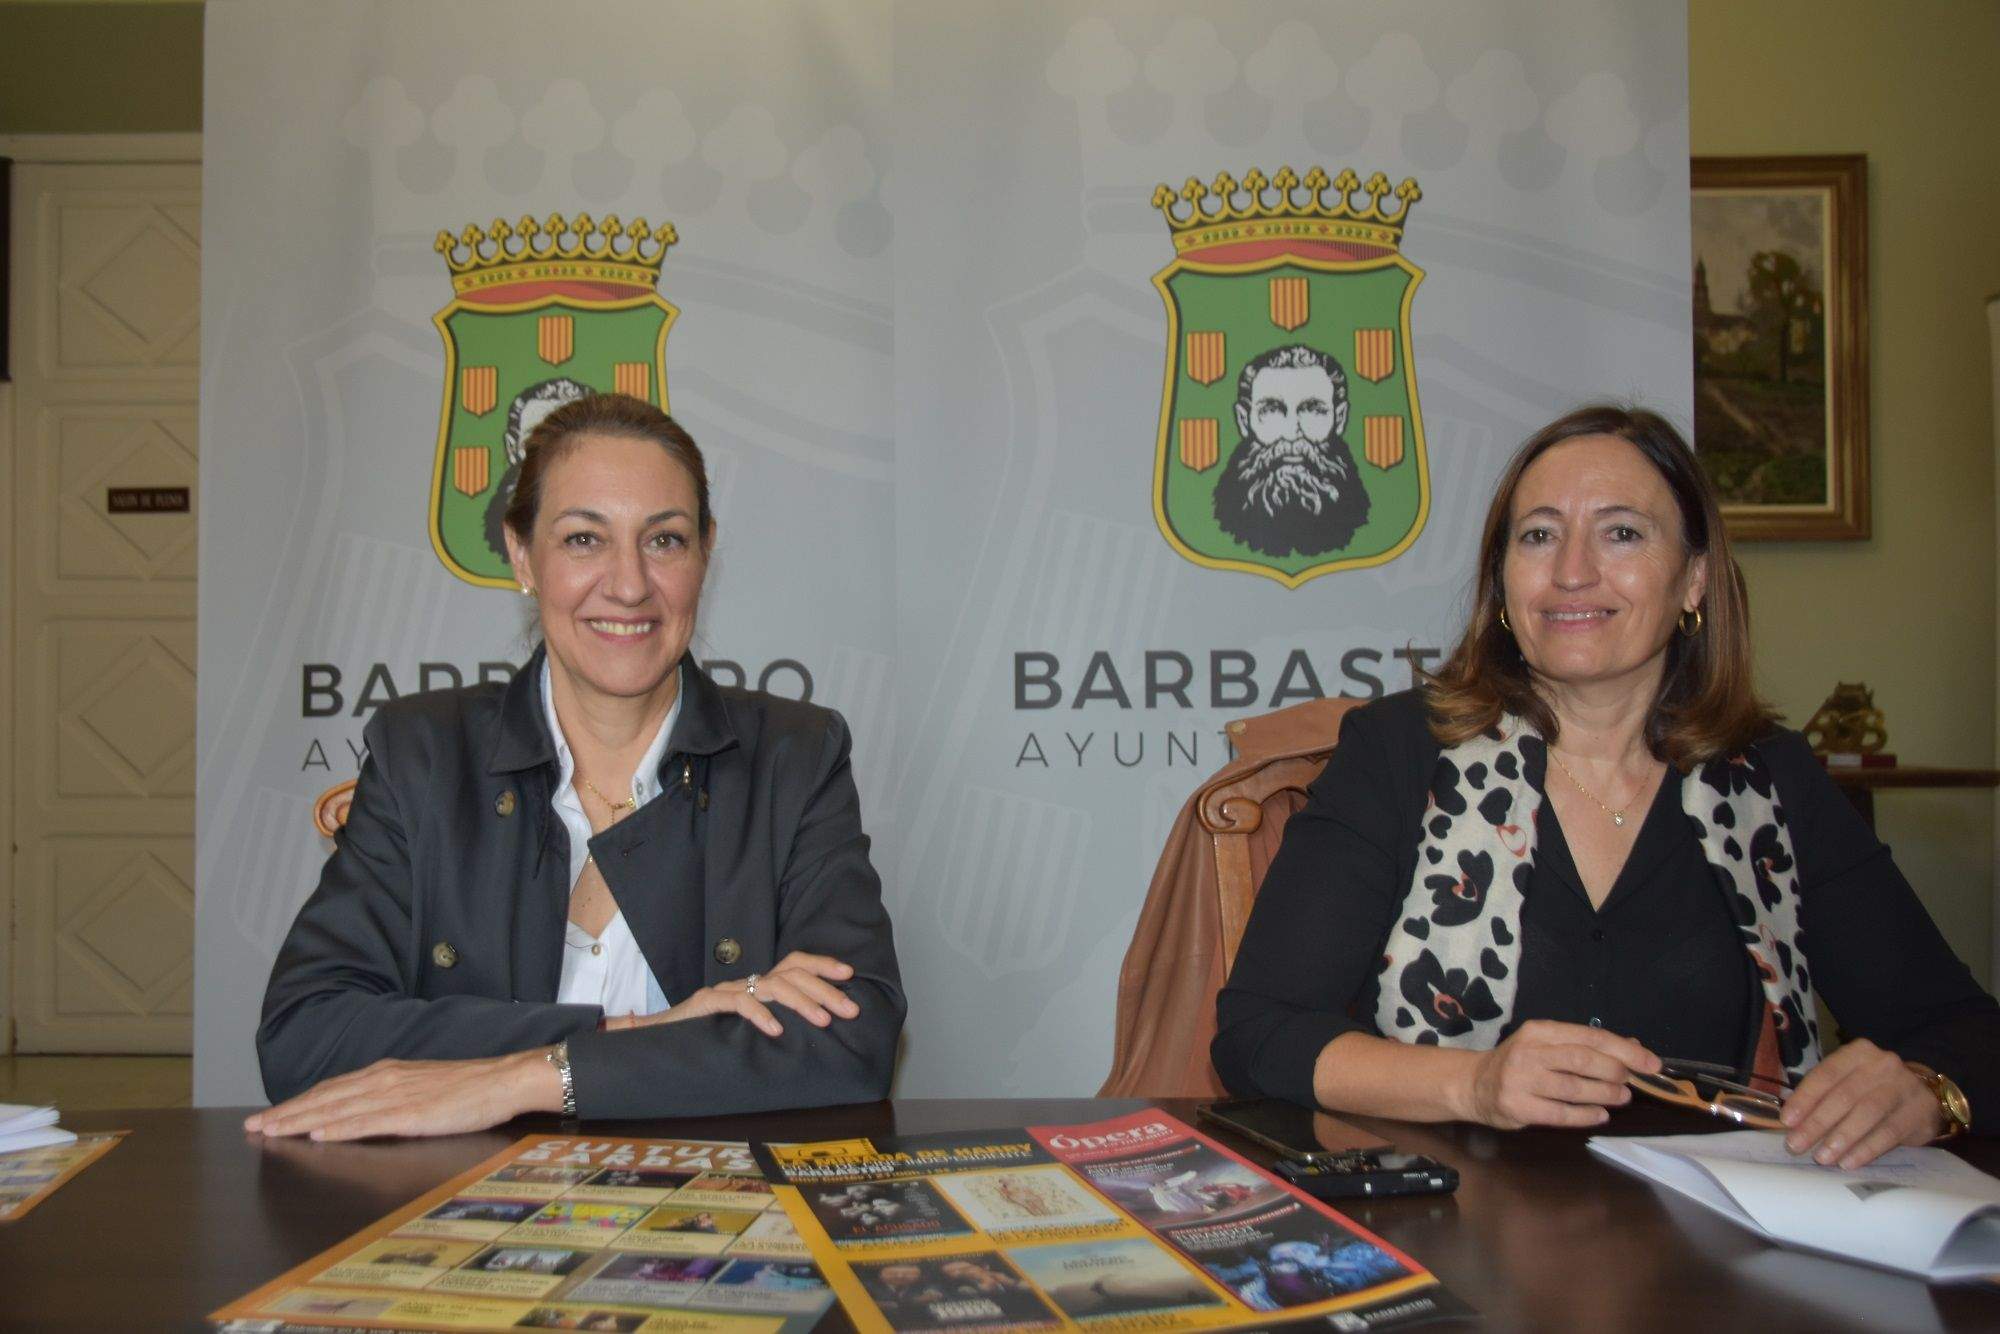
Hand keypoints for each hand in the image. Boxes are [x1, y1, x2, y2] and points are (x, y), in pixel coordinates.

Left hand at [243, 1050, 558, 1140]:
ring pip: (337, 1109)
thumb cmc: (471, 1088)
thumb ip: (393, 1096)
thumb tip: (366, 1110)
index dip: (299, 1102)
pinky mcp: (411, 1114)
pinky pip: (367, 1122)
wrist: (505, 1079)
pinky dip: (338, 1128)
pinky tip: (317, 1134)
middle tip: (253, 1125)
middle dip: (286, 1112)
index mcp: (387, 1073)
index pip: (332, 1088)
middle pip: (325, 1097)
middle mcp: (384, 1079)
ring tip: (270, 1131)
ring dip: (300, 1120)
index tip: (270, 1114)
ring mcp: (396, 1096)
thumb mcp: (423, 1086)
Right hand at [626, 951, 860, 1037]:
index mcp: (758, 985)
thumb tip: (818, 1030)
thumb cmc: (709, 1037)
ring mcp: (727, 990)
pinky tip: (777, 1030)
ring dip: (803, 1003)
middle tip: (851, 1010)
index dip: (823, 965)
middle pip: (793, 973)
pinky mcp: (707, 1003)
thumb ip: (777, 1025)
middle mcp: (746, 982)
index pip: (795, 963)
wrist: (659, 1037)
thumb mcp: (751, 1031)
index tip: (850, 974)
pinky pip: (738, 1003)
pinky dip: (761, 1015)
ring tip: (823, 1022)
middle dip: (826, 990)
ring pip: (773, 985)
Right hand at [1463, 1020, 1660, 1129]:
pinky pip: (1560, 1113)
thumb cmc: (1519, 1062)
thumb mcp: (1547, 1045)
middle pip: (1582, 1060)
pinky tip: (1600, 1115)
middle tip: (1631, 1082)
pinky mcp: (1518, 1106)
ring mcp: (1521, 1080)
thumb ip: (1586, 1045)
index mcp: (1540, 1031)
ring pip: (1573, 1088)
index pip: (1589, 1036)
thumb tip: (1633, 1048)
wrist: (1474, 1084)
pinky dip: (1585, 1115)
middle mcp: (1529, 1052)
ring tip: (1621, 1098)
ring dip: (1604, 1094)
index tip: (1652, 1063)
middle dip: (1615, 1071)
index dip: (1625, 1050)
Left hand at [1778, 1038, 1944, 1168]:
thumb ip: (1824, 1094)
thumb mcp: (1850, 1080)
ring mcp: (1904, 1087)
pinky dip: (1866, 1149)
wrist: (1926, 1092)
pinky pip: (1889, 1132)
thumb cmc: (1874, 1088)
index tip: (1787, 1121)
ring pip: (1867, 1114)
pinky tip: (1848, 1162)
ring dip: (1841, 1138)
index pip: (1826, 1074)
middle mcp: (1882, 1065)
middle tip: (1796, 1145)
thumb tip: (1791, 1122)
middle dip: (1817, 1123)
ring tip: (1822, 1157)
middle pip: (1844, 1096)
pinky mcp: (1920, 1111)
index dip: (1805, 1098)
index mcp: (1858, 1053)